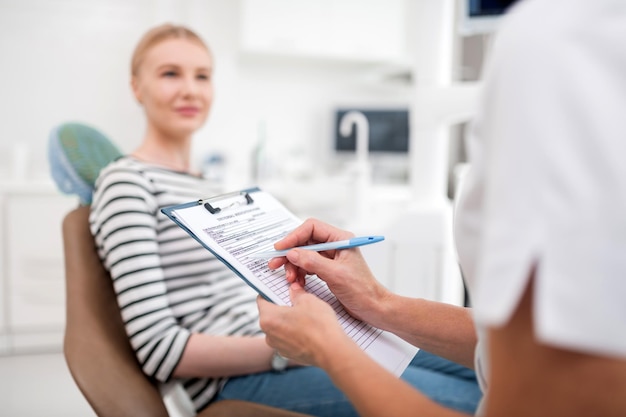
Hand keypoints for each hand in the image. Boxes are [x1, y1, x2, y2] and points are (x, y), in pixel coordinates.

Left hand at [257, 282, 350, 367]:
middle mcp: (269, 334)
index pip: (262, 299)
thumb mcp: (308, 300)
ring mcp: (278, 346)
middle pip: (271, 314)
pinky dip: (295, 333)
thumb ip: (297, 293)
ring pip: (280, 327)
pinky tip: (309, 329)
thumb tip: (294, 290)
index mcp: (268, 318)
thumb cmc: (318, 326)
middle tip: (296, 300)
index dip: (271, 291)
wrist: (332, 352)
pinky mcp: (289, 354)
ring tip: (306, 316)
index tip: (279, 288)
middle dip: (282, 306)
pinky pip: (288, 339)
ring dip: (289, 321)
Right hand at [267, 218, 391, 324]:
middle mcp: (335, 245)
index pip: (311, 228)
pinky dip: (299, 274)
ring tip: (290, 279)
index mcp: (341, 239)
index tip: (280, 248)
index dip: (294, 236)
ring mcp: (330, 258)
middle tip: (275, 264)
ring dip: (293, 266)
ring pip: (303, 255)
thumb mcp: (336, 275)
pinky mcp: (326, 270)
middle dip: (290, 253)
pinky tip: (297, 283)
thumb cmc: (363, 291)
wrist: (373, 308)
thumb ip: (313, 262)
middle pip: (305, 241)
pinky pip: (307, 267)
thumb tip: (292, 253)